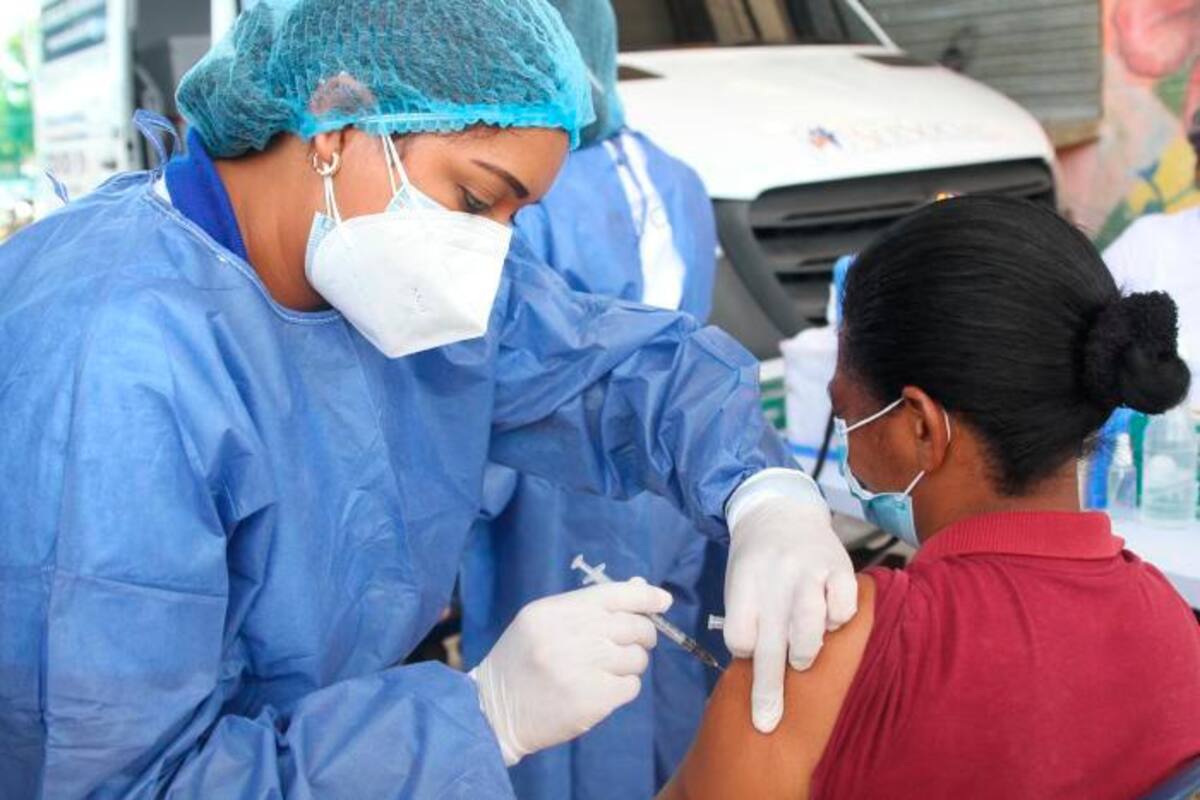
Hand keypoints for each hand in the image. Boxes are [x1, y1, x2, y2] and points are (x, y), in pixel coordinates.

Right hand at [471, 578, 671, 764]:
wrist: (493, 712)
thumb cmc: (521, 660)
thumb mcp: (544, 622)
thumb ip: (589, 606)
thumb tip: (640, 587)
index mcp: (556, 610)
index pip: (614, 594)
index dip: (645, 595)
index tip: (663, 600)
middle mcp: (570, 635)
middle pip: (634, 625)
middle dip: (642, 634)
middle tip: (631, 643)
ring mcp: (582, 668)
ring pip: (636, 657)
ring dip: (630, 663)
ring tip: (607, 670)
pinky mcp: (592, 700)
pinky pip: (631, 686)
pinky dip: (623, 687)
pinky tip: (602, 689)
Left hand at [723, 471, 855, 732]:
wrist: (778, 510)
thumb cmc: (756, 561)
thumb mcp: (738, 583)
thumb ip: (747, 620)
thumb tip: (755, 670)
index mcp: (744, 583)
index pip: (741, 637)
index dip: (746, 650)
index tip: (751, 650)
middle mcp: (775, 577)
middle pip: (771, 644)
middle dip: (769, 690)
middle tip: (767, 721)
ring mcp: (809, 571)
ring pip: (809, 630)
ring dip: (805, 652)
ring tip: (803, 656)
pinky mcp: (840, 567)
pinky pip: (842, 611)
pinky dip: (838, 622)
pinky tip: (829, 615)